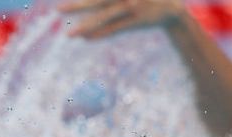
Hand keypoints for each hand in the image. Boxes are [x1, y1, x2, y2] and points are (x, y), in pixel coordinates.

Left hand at [60, 0, 187, 38]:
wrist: (172, 8)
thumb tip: (90, 4)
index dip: (83, 0)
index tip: (61, 7)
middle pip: (98, 1)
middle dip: (78, 6)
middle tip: (58, 10)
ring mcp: (132, 9)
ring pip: (104, 18)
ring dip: (86, 26)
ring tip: (69, 35)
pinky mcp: (136, 22)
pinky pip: (115, 29)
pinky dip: (100, 33)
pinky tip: (86, 38)